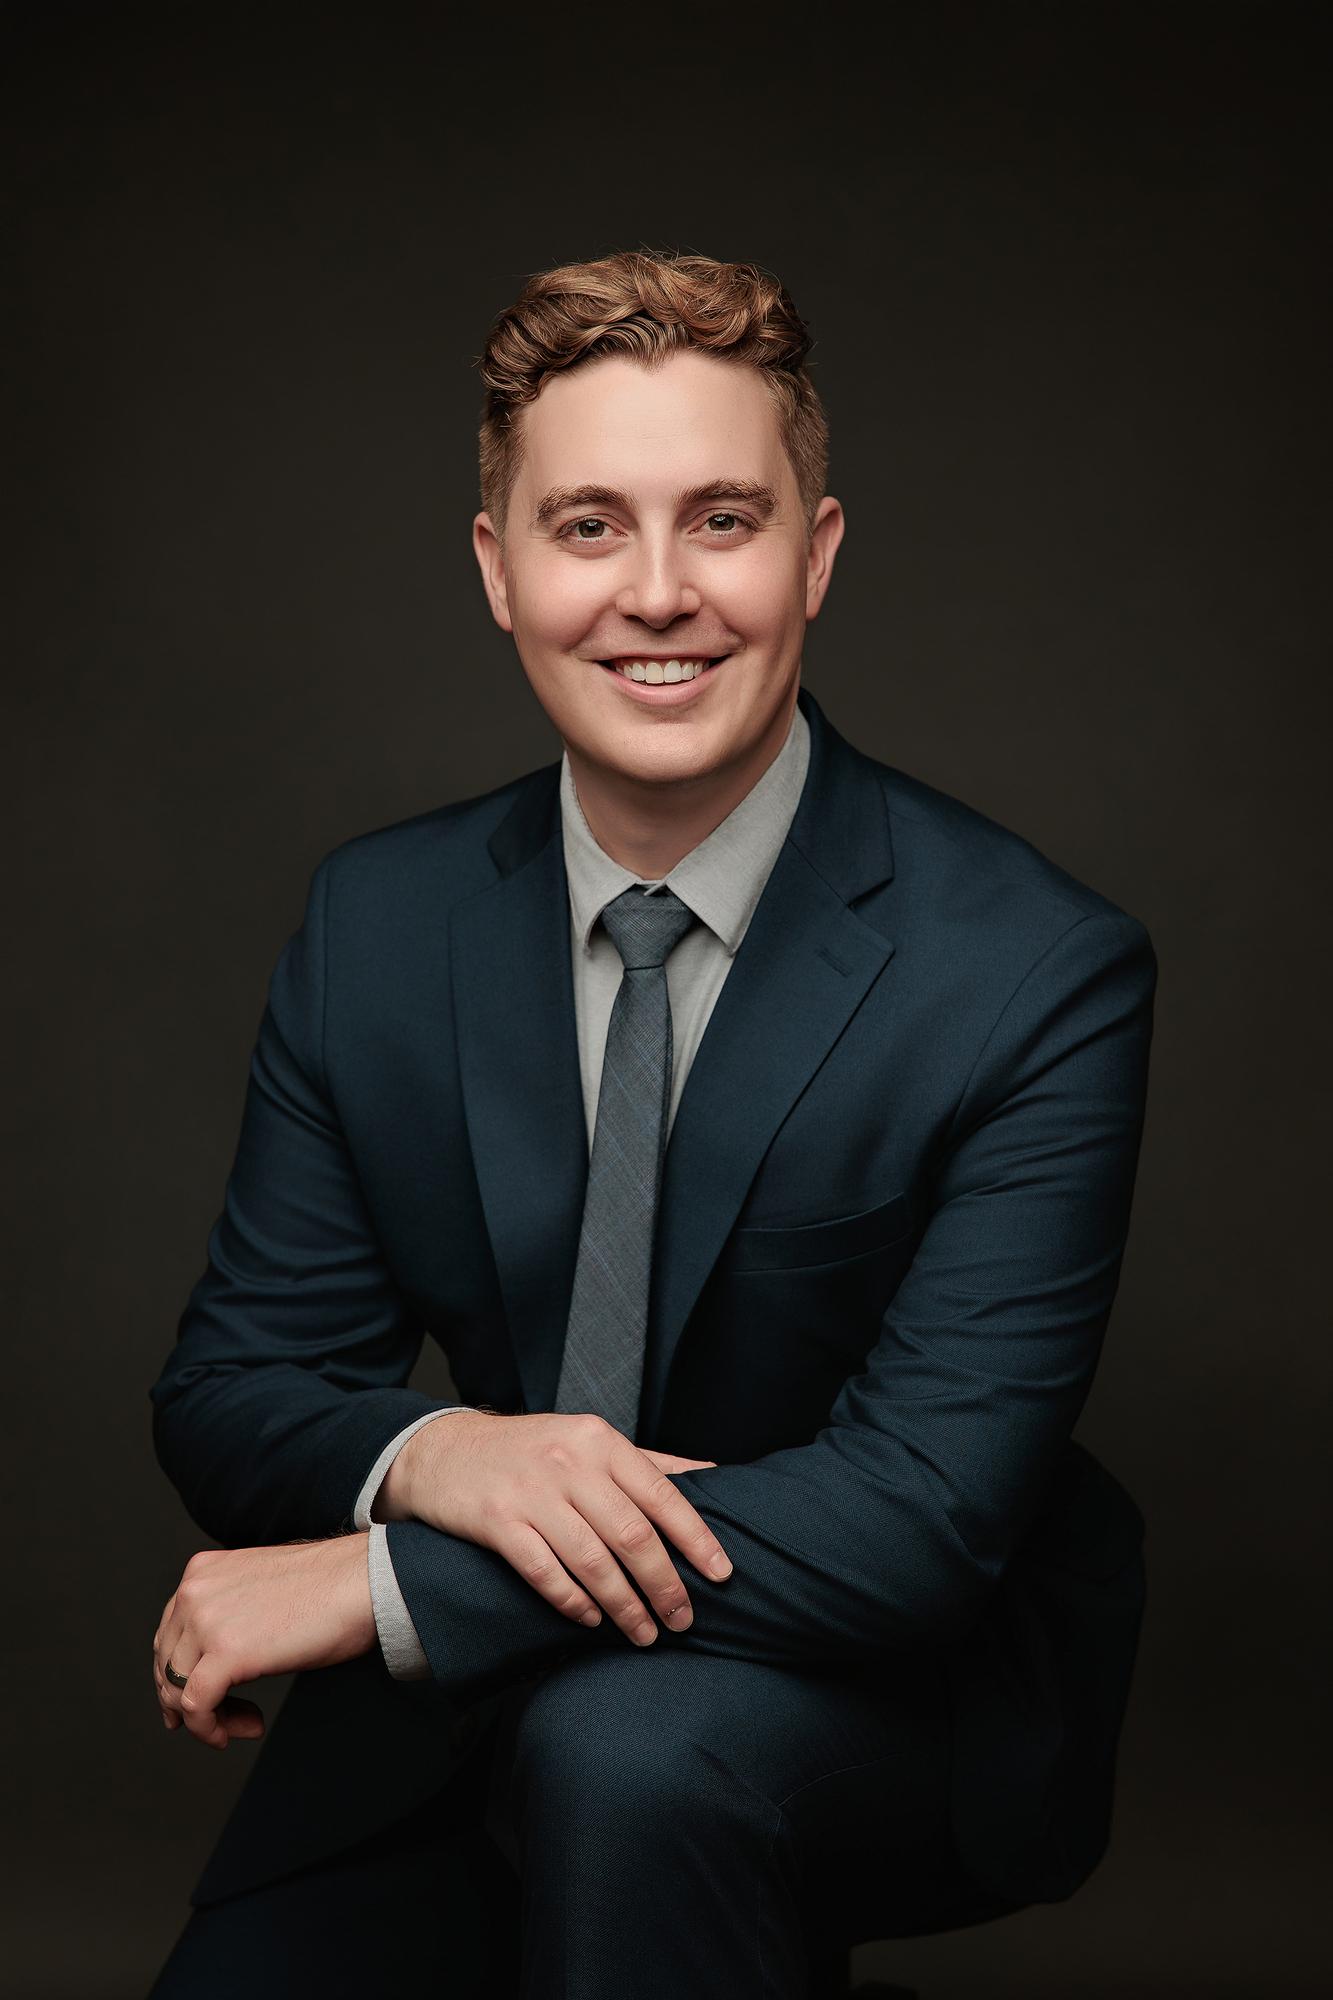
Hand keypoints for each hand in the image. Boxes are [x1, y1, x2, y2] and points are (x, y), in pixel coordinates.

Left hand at [153, 1534, 376, 1750]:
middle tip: (220, 1723)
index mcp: (201, 1573)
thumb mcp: (259, 1592)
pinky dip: (208, 1730)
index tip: (197, 1704)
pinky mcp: (225, 1653)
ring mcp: (206, 1621)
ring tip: (244, 1724)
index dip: (177, 1676)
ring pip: (176, 1690)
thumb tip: (213, 1667)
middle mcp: (195, 1592)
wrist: (362, 1581)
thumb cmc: (329, 1589)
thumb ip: (229, 1615)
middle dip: (188, 1702)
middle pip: (166, 1665)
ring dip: (207, 1718)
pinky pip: (196, 1707)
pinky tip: (235, 1733)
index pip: (168, 1635)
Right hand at [390, 1410, 731, 1646]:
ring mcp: (530, 1492)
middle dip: (663, 1584)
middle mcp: (568, 1462)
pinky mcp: (496, 1521)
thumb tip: (713, 1475)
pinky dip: (572, 1602)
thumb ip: (648, 1461)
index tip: (721, 1574)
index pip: (661, 1492)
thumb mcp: (588, 1440)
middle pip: (631, 1534)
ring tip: (644, 1633)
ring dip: (623, 1605)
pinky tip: (590, 1620)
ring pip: (592, 1560)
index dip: (695, 1537)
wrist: (444, 1450)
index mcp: (598, 1440)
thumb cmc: (530, 1450)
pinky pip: (544, 1572)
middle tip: (682, 1620)